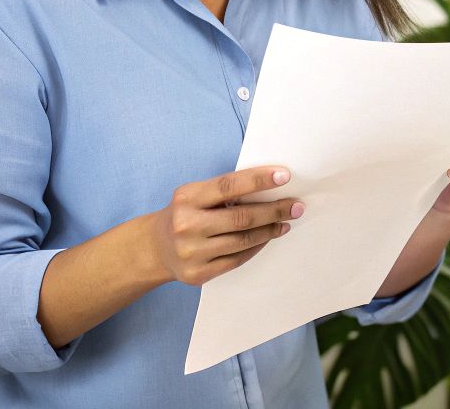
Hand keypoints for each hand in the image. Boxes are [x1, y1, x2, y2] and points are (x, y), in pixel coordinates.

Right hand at [143, 165, 301, 285]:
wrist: (153, 249)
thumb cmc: (185, 214)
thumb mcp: (195, 195)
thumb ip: (225, 191)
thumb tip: (271, 186)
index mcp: (186, 198)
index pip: (229, 185)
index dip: (258, 180)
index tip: (285, 176)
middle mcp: (186, 225)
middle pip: (242, 217)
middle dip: (274, 210)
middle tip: (296, 206)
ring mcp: (190, 252)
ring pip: (243, 240)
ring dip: (270, 230)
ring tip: (286, 222)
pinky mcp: (197, 274)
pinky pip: (237, 259)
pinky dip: (257, 247)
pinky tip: (268, 237)